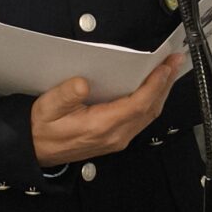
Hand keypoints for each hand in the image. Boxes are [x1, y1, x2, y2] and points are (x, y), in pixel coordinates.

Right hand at [31, 57, 181, 166]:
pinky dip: (153, 101)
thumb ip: (64, 95)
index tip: (164, 67)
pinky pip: (142, 119)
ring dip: (162, 92)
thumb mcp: (46, 107)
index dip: (154, 85)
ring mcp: (118, 139)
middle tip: (176, 61)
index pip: (137, 105)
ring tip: (171, 70)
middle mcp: (115, 136)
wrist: (36, 150)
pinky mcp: (117, 139)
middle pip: (150, 109)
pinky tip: (155, 89)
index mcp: (101, 126)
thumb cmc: (42, 128)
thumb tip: (82, 83)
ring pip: (149, 115)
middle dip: (165, 84)